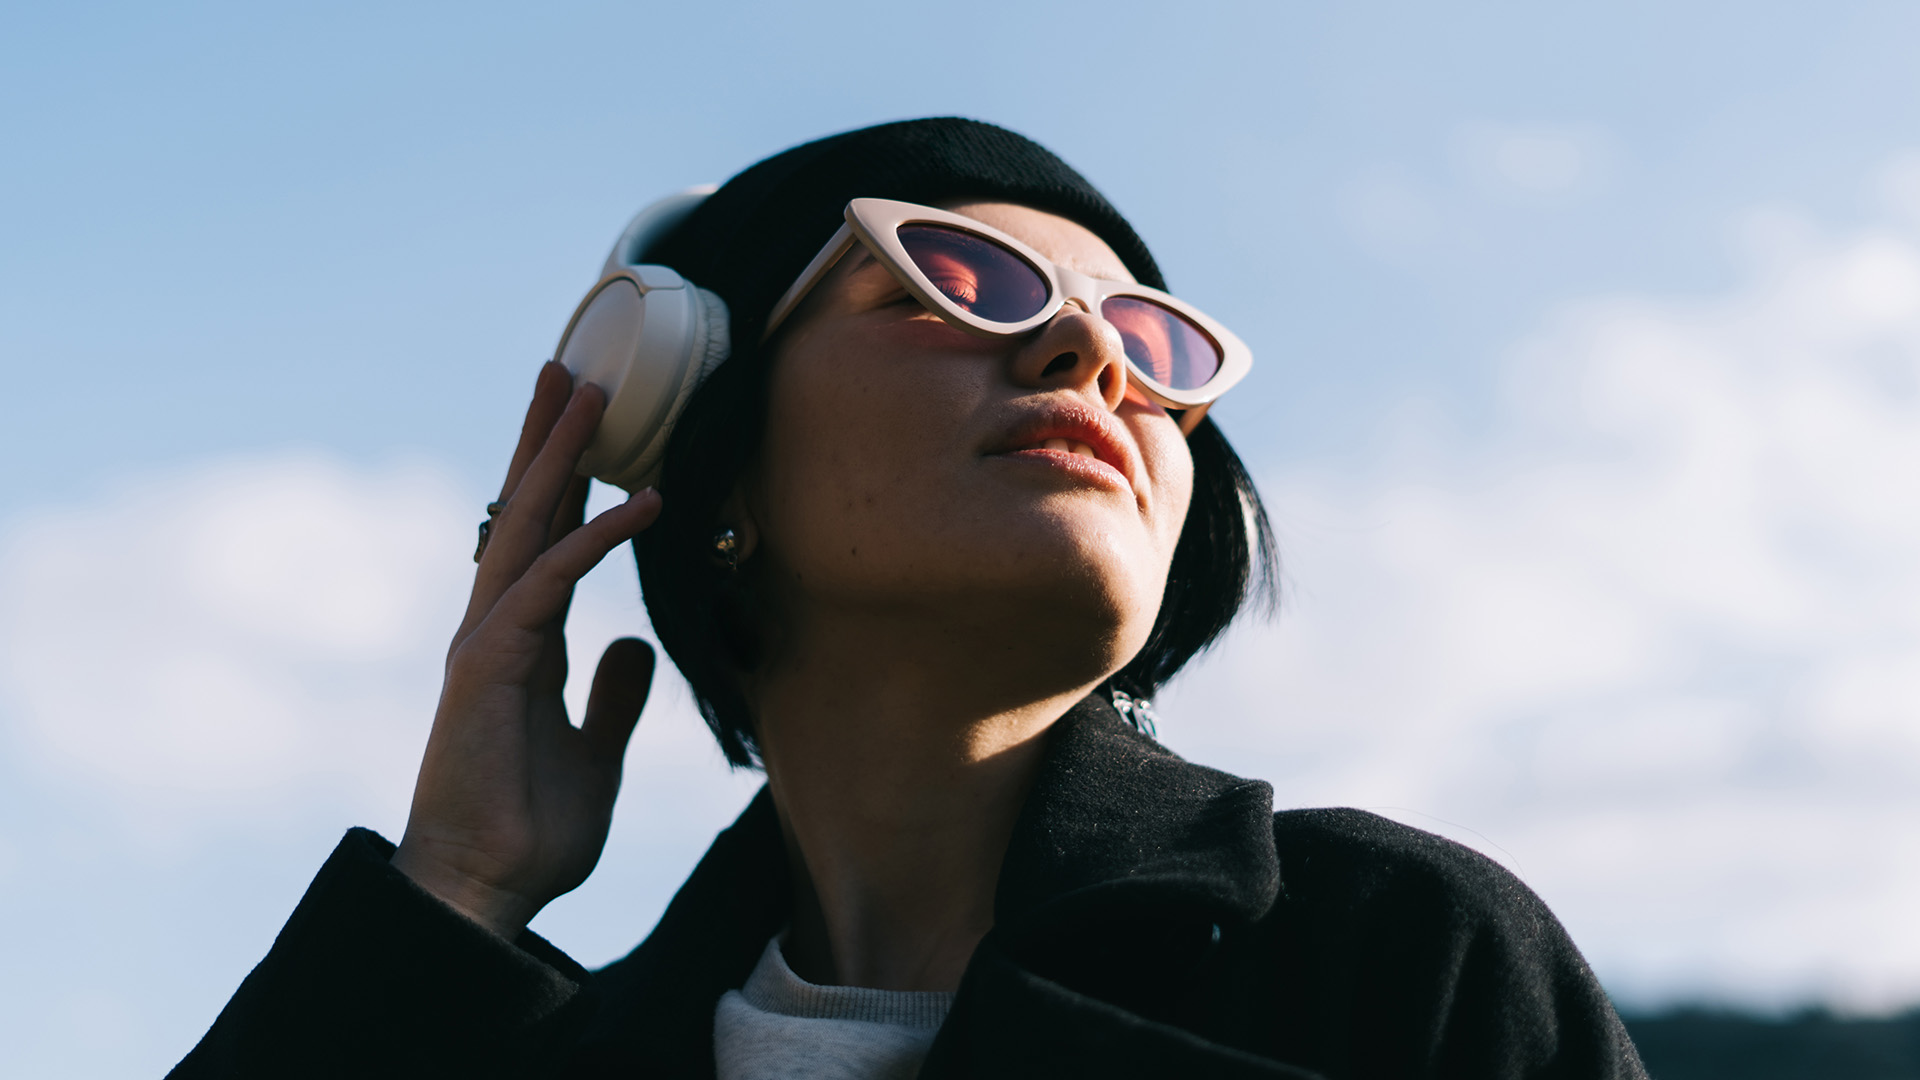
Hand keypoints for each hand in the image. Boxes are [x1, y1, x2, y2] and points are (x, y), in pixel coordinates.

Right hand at [391, 362, 663, 935]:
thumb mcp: (596, 756)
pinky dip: (594, 538)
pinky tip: (639, 503)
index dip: (565, 482)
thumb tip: (632, 647)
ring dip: (558, 455)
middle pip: (522, 512)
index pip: (544, 541)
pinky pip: (550, 583)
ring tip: (587, 389)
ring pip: (524, 526)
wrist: (484, 891)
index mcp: (521, 644)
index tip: (586, 425)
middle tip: (570, 369)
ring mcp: (488, 642)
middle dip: (548, 439)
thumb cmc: (529, 832)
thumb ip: (611, 700)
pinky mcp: (490, 665)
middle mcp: (497, 628)